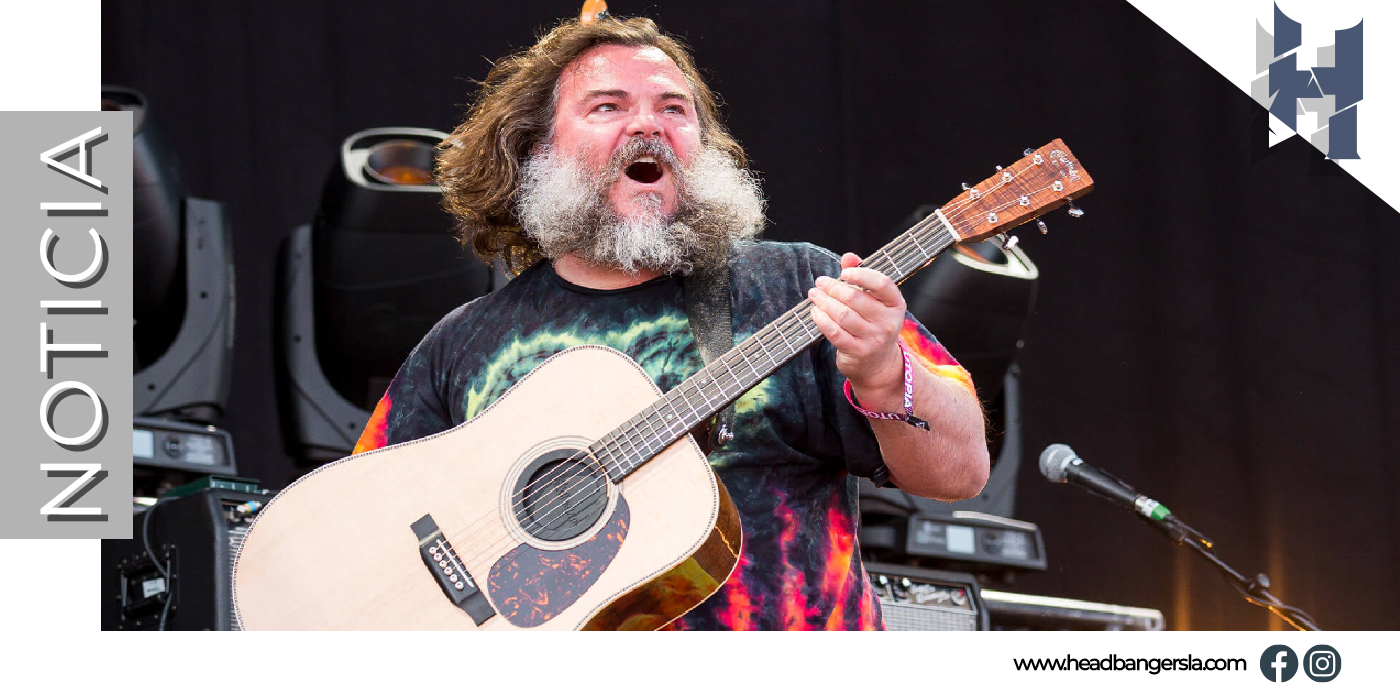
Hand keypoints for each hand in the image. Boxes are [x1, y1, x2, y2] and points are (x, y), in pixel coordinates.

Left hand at [807, 252, 905, 399]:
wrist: (878, 364)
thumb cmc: (872, 325)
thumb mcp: (874, 302)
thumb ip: (862, 277)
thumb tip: (848, 257)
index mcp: (895, 305)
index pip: (882, 284)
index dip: (862, 275)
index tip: (844, 273)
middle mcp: (888, 322)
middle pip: (856, 298)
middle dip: (833, 288)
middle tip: (820, 282)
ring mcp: (873, 339)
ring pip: (843, 314)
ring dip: (824, 302)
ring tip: (814, 295)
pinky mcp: (858, 352)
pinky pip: (835, 332)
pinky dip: (822, 320)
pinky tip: (815, 312)